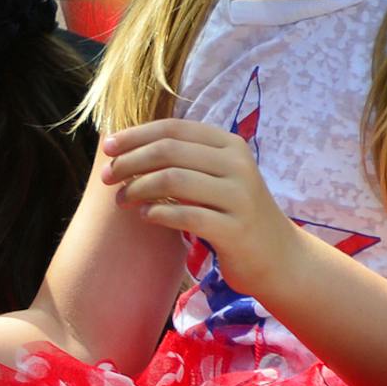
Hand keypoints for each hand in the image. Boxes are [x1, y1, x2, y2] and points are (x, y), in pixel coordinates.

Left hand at [103, 118, 301, 297]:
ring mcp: (239, 197)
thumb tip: (125, 145)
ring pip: (173, 180)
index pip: (173, 128)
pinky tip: (144, 216)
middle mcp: (238, 165)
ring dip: (138, 188)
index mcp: (230, 144)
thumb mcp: (216, 176)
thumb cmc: (234, 213)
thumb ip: (184, 159)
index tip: (107, 147)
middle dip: (130, 161)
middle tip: (106, 177)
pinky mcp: (235, 229)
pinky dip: (157, 214)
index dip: (135, 135)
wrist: (279, 257)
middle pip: (168, 151)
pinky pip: (186, 215)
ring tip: (121, 199)